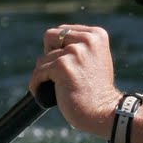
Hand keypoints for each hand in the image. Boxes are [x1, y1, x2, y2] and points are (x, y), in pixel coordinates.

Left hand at [30, 24, 120, 138]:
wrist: (104, 112)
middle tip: (57, 73)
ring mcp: (75, 52)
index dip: (58, 47)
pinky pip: (39, 72)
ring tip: (55, 88)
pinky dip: (37, 84)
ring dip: (44, 75)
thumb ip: (79, 47)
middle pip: (50, 37)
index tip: (64, 64)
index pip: (63, 30)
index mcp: (96, 35)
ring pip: (43, 59)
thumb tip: (50, 47)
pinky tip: (44, 94)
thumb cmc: (98, 91)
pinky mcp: (63, 66)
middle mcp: (87, 40)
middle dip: (49, 55)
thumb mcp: (94, 60)